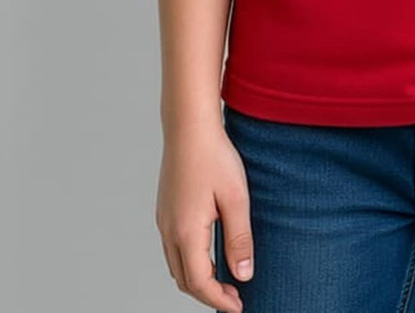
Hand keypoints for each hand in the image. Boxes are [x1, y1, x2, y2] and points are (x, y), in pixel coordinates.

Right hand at [155, 119, 253, 311]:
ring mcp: (164, 220)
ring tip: (224, 279)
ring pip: (176, 265)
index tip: (239, 307)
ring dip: (198, 279)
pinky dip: (190, 261)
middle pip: (184, 280)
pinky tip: (209, 252)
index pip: (200, 283)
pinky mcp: (165, 209)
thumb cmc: (214, 157)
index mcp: (186, 232)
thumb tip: (244, 274)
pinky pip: (173, 248)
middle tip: (235, 297)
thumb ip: (239, 239)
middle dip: (208, 294)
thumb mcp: (236, 198)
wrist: (189, 126)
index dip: (219, 300)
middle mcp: (169, 230)